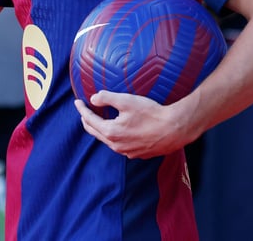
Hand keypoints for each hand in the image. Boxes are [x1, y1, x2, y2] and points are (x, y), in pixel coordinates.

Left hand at [74, 90, 191, 158]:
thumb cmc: (151, 113)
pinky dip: (114, 136)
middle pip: (95, 132)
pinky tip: (119, 130)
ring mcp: (127, 152)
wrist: (175, 129)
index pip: (89, 120)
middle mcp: (116, 146)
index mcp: (111, 132)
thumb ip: (106, 98)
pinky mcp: (137, 154)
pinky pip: (120, 145)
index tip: (77, 101)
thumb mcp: (126, 101)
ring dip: (101, 129)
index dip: (82, 109)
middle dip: (87, 120)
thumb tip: (93, 98)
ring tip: (99, 119)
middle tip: (84, 111)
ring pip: (108, 140)